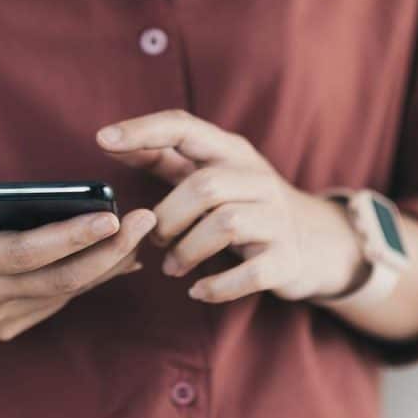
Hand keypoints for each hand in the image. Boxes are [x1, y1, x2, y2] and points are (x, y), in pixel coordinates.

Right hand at [0, 163, 155, 339]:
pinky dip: (94, 276)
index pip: (24, 252)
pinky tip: (122, 254)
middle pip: (57, 279)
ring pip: (66, 293)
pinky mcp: (10, 325)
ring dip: (109, 265)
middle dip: (107, 252)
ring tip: (142, 233)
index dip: (70, 237)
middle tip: (145, 220)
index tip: (111, 216)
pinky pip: (62, 299)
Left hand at [97, 110, 363, 303]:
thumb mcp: (211, 173)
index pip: (185, 128)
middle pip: (205, 186)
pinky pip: (250, 272)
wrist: (314, 242)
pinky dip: (217, 285)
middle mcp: (257, 178)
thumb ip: (164, 157)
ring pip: (225, 224)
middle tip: (154, 239)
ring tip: (173, 267)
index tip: (103, 139)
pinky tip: (198, 290)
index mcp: (231, 152)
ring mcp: (276, 218)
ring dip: (187, 251)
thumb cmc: (245, 204)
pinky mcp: (285, 258)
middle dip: (169, 217)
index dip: (144, 130)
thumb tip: (110, 141)